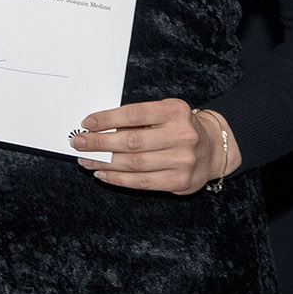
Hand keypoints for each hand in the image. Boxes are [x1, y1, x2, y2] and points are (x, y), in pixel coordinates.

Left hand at [71, 98, 242, 193]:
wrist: (214, 148)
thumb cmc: (178, 126)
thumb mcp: (163, 112)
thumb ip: (137, 119)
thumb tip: (97, 128)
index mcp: (175, 111)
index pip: (134, 114)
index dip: (107, 119)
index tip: (86, 123)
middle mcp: (182, 135)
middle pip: (132, 141)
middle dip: (99, 142)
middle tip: (78, 143)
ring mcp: (183, 160)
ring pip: (134, 164)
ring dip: (104, 162)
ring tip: (86, 159)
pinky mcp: (181, 181)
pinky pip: (142, 182)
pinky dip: (118, 179)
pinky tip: (103, 173)